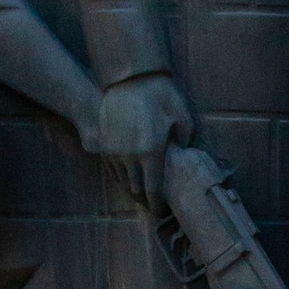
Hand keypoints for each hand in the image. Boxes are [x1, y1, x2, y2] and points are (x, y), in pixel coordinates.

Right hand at [98, 72, 193, 206]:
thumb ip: (184, 144)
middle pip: (136, 189)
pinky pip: (111, 167)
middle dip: (145, 200)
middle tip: (153, 204)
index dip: (157, 205)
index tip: (161, 211)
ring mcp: (113, 150)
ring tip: (141, 192)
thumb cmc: (161, 95)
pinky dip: (120, 175)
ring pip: (121, 180)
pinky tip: (128, 176)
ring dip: (132, 188)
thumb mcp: (183, 119)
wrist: (130, 76)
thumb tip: (182, 159)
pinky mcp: (103, 142)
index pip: (154, 191)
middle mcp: (129, 156)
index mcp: (151, 153)